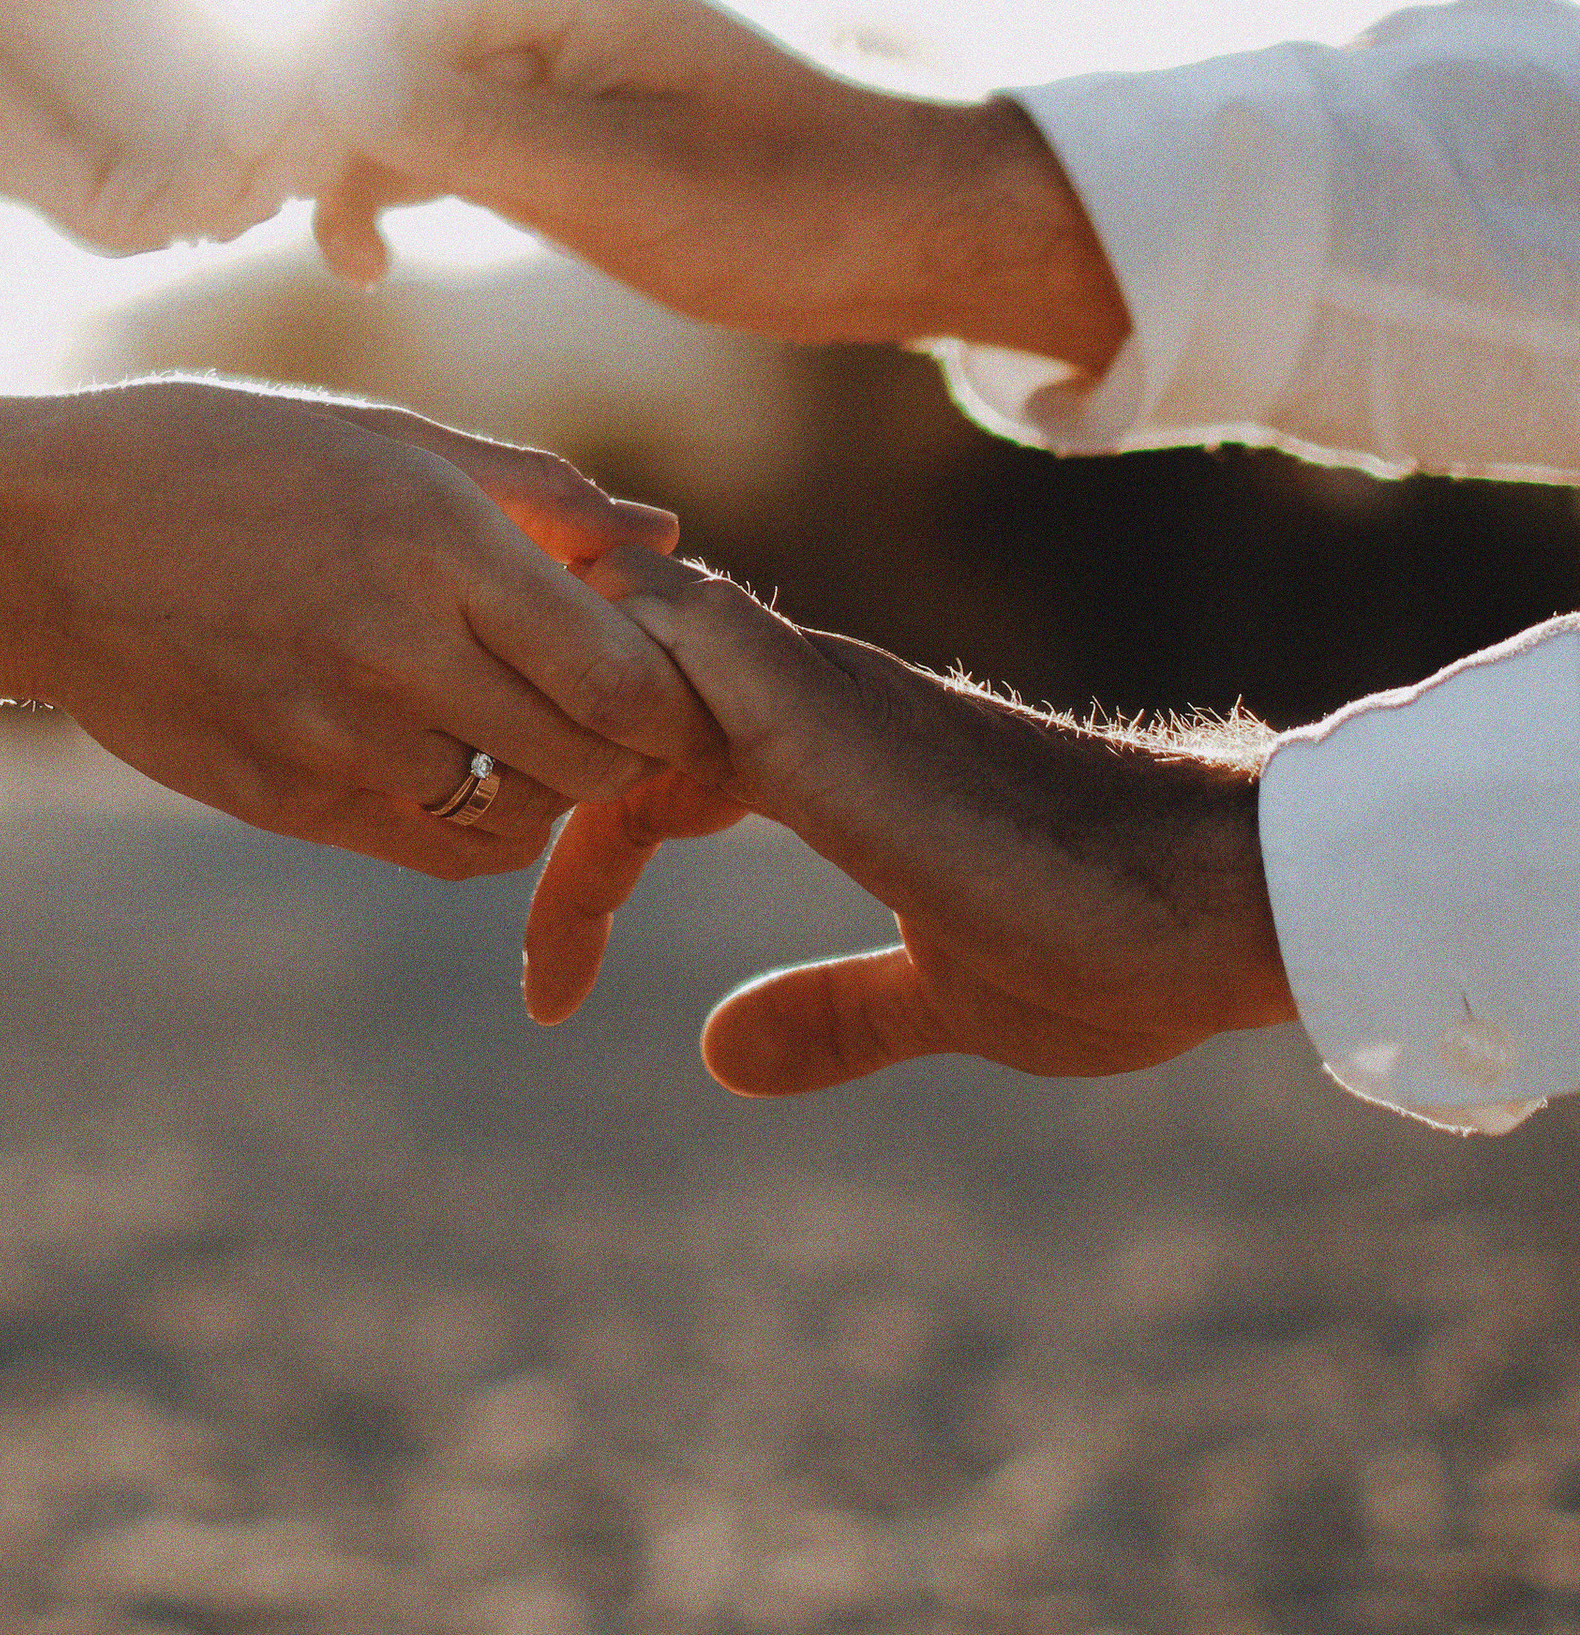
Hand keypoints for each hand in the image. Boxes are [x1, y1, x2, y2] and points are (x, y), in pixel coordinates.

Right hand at [2, 381, 714, 874]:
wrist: (39, 541)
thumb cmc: (220, 457)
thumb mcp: (379, 434)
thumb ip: (534, 490)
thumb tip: (664, 534)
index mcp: (433, 540)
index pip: (623, 676)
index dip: (676, 694)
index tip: (674, 671)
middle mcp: (395, 651)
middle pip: (590, 761)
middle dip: (628, 742)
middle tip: (616, 701)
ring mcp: (336, 741)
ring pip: (520, 813)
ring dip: (550, 780)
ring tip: (529, 718)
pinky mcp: (288, 802)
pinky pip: (436, 847)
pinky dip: (478, 818)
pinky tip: (458, 755)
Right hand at [307, 0, 1123, 366]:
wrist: (907, 226)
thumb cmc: (782, 207)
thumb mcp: (607, 185)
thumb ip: (457, 128)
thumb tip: (318, 79)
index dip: (264, 65)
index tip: (221, 169)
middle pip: (341, 12)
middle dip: (279, 108)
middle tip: (244, 215)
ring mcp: (533, 27)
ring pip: (373, 67)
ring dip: (329, 150)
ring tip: (330, 258)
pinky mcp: (544, 88)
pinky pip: (423, 105)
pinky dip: (382, 167)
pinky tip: (367, 253)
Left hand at [521, 551, 1293, 1085]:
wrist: (1212, 906)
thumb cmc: (1100, 943)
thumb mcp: (937, 994)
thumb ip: (830, 1012)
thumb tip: (718, 1055)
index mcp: (817, 745)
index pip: (637, 755)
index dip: (574, 860)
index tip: (547, 994)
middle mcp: (804, 696)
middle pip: (602, 669)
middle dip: (514, 750)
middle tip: (472, 889)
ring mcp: (820, 697)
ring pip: (634, 628)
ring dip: (548, 706)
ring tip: (479, 826)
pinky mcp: (840, 731)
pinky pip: (697, 658)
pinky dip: (618, 687)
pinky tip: (565, 766)